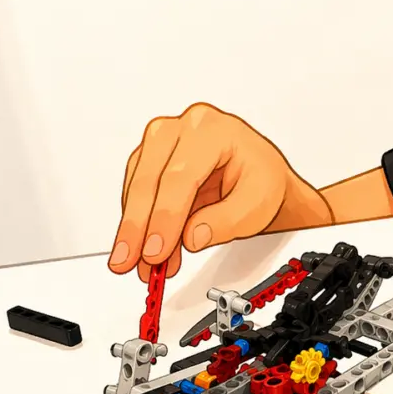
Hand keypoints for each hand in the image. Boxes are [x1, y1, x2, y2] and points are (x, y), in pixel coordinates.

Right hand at [109, 103, 332, 281]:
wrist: (259, 176)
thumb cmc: (262, 180)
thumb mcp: (258, 203)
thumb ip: (226, 220)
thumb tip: (191, 238)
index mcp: (213, 130)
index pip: (180, 177)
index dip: (164, 218)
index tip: (155, 250)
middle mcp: (184, 128)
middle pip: (149, 179)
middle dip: (137, 226)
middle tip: (130, 260)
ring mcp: (164, 141)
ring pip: (137, 186)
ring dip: (135, 230)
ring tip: (141, 265)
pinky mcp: (152, 158)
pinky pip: (136, 192)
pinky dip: (139, 225)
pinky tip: (144, 251)